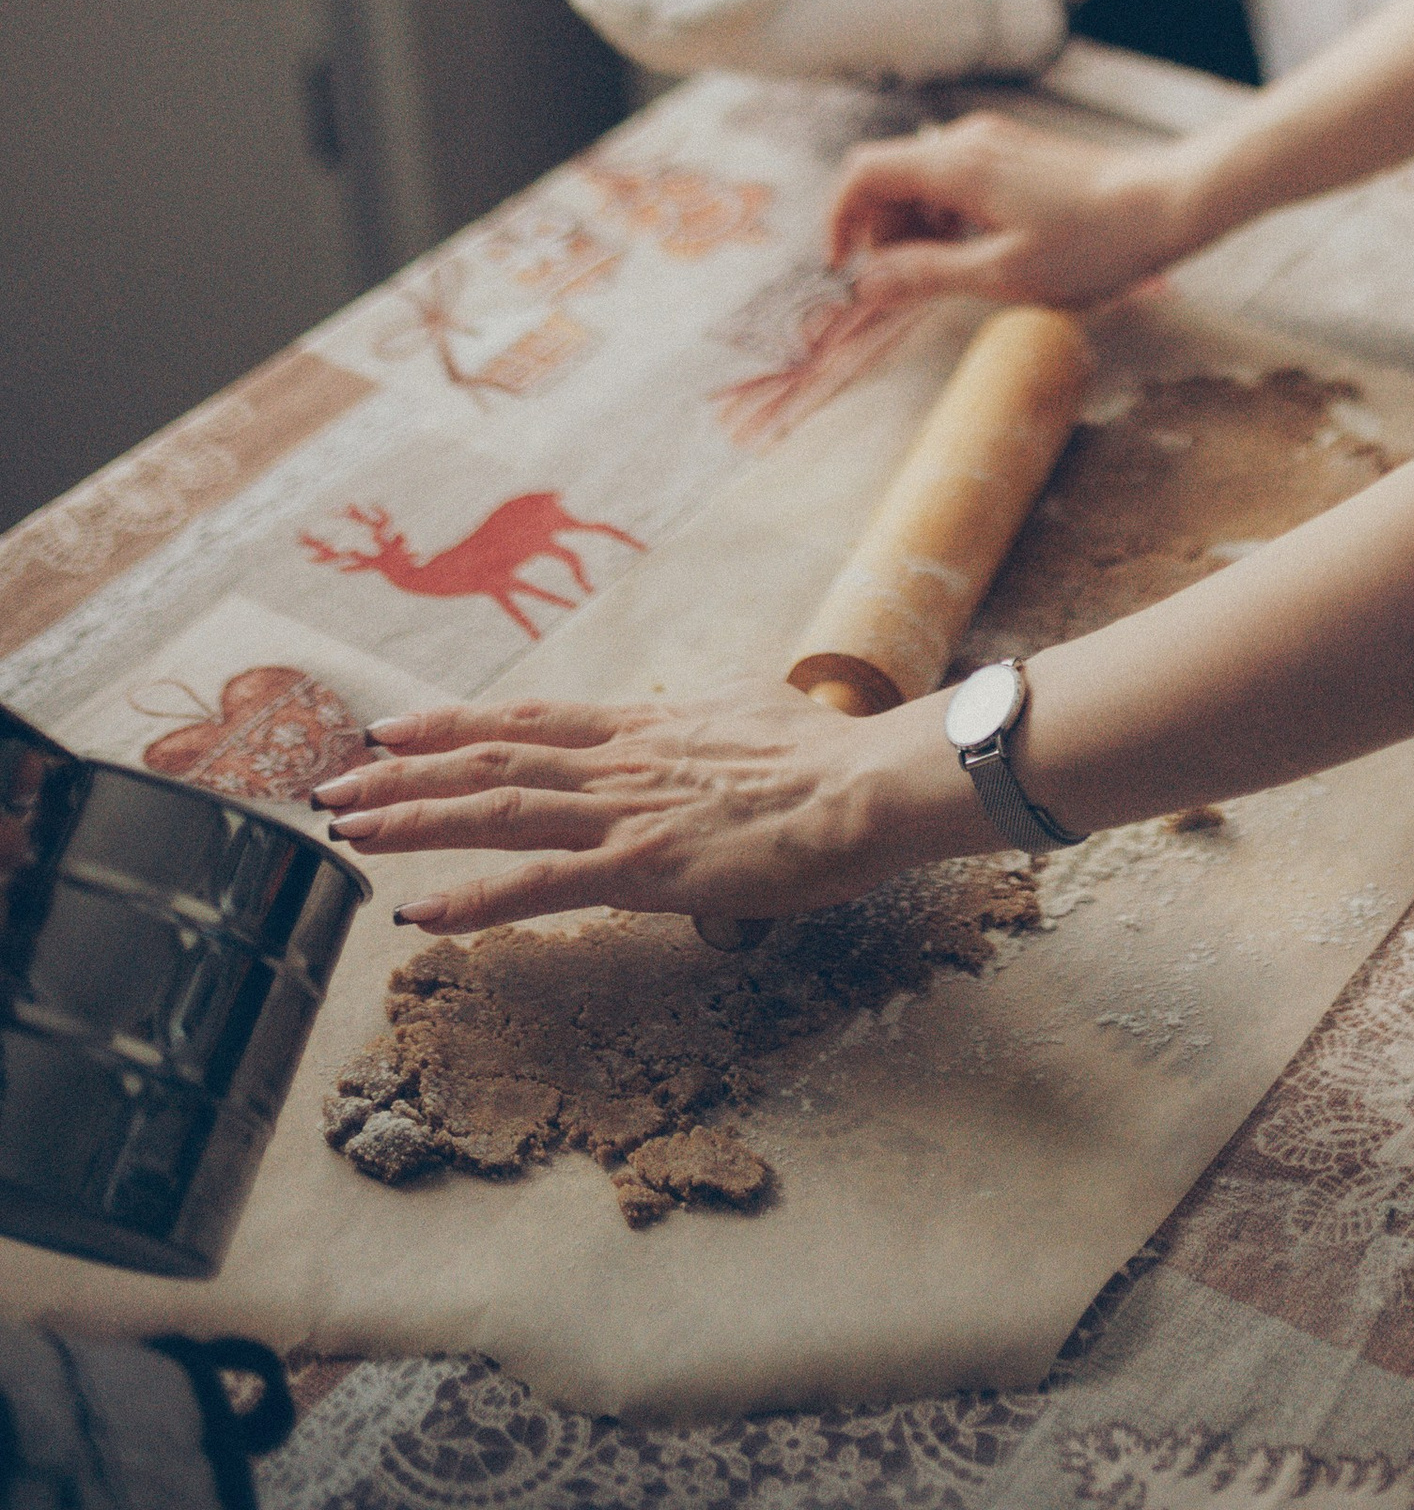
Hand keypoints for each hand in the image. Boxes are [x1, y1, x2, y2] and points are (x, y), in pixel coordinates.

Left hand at [308, 685, 922, 933]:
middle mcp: (620, 761)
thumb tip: (710, 717)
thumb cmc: (828, 759)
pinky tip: (420, 912)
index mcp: (644, 727)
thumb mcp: (754, 715)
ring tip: (347, 832)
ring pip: (497, 809)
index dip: (452, 722)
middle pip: (490, 757)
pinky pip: (540, 885)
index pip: (527, 718)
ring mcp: (626, 812)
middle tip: (332, 785)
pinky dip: (474, 898)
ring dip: (413, 821)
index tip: (390, 727)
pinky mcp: (643, 868)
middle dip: (403, 773)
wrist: (868, 785)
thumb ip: (712, 722)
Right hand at [825, 108, 1194, 307]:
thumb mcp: (1002, 274)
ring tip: (949, 274)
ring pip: (923, 179)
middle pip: (889, 175)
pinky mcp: (1015, 154)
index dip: (840, 219)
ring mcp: (994, 142)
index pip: (863, 173)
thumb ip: (926, 275)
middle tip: (905, 283)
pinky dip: (946, 215)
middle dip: (881, 230)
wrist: (1164, 204)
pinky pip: (956, 178)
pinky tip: (979, 251)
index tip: (843, 266)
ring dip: (916, 226)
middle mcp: (968, 140)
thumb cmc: (1091, 244)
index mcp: (956, 164)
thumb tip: (866, 285)